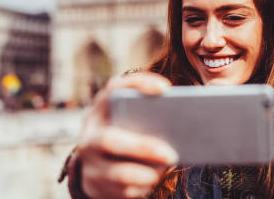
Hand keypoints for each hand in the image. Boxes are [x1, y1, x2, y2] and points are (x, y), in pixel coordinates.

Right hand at [77, 72, 177, 198]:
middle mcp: (90, 133)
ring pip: (117, 173)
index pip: (114, 89)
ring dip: (146, 174)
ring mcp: (89, 161)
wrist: (97, 162)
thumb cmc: (128, 131)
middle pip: (110, 140)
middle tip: (171, 154)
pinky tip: (155, 179)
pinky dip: (142, 187)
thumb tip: (184, 119)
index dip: (138, 85)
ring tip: (167, 169)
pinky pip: (121, 191)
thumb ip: (149, 113)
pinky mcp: (93, 184)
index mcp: (101, 108)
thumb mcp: (131, 117)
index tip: (166, 89)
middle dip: (143, 148)